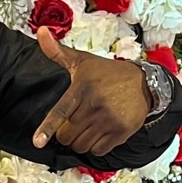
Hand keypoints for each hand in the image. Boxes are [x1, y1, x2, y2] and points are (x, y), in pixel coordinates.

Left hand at [30, 27, 150, 155]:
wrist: (144, 83)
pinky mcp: (120, 132)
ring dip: (80, 141)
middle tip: (74, 122)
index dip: (48, 128)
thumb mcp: (82, 61)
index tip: (37, 142)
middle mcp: (95, 106)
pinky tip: (100, 133)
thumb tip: (40, 32)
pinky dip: (95, 147)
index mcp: (82, 89)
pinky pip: (98, 151)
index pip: (60, 112)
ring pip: (81, 146)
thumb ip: (58, 52)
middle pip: (67, 136)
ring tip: (87, 127)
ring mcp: (109, 120)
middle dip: (66, 134)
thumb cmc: (107, 73)